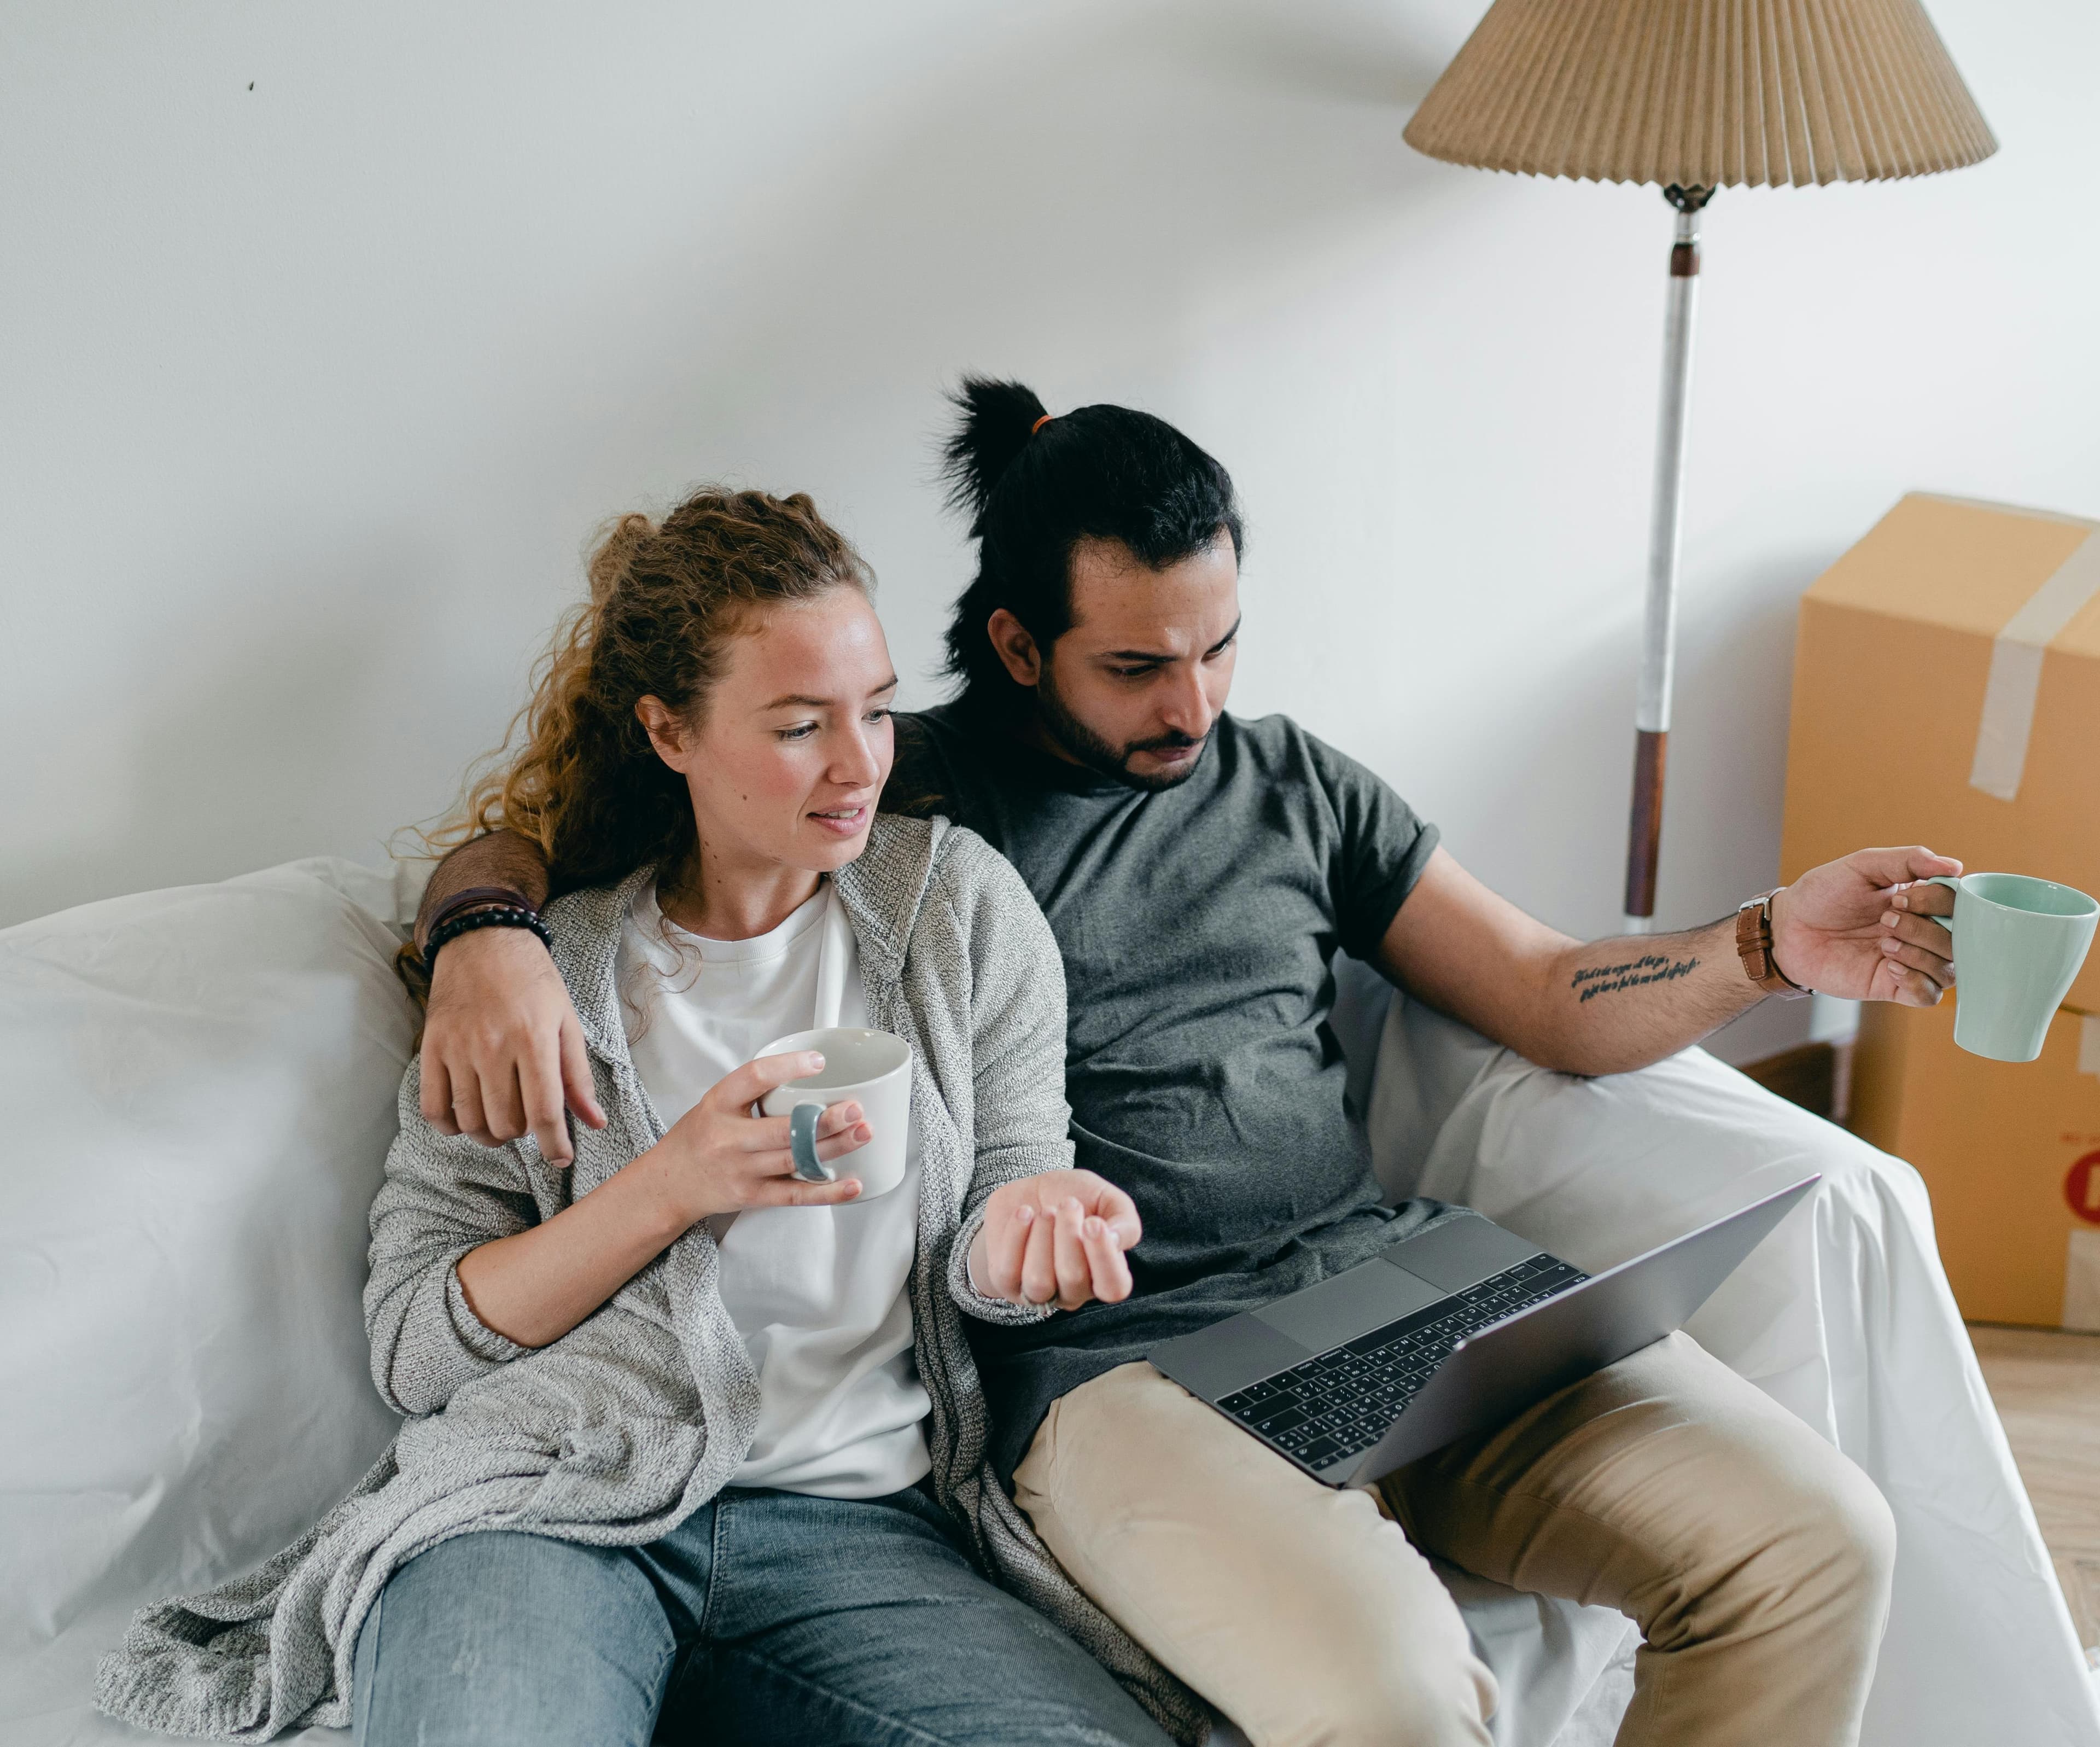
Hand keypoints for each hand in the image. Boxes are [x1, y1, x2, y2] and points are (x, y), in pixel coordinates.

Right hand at [421, 924, 606, 1163]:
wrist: (484, 942)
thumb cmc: (533, 982)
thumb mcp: (567, 1022)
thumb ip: (578, 1076)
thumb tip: (595, 1122)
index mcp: (534, 1039)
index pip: (545, 1111)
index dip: (555, 1145)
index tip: (561, 1157)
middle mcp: (494, 1047)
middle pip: (507, 1123)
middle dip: (523, 1134)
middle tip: (528, 1119)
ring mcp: (458, 1049)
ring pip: (471, 1122)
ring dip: (490, 1134)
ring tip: (501, 1120)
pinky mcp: (431, 1048)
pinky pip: (434, 1108)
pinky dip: (450, 1126)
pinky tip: (466, 1117)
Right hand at [643, 1051, 872, 1224]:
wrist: (668, 1184)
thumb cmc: (698, 1138)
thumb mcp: (715, 1104)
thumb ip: (754, 1091)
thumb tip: (809, 1074)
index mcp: (719, 1104)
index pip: (754, 1077)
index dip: (788, 1067)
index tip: (819, 1061)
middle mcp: (728, 1138)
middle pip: (783, 1128)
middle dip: (824, 1119)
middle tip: (855, 1108)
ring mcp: (741, 1170)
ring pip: (795, 1159)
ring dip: (834, 1147)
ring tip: (863, 1133)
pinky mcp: (752, 1196)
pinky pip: (795, 1195)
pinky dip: (827, 1191)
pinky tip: (852, 1184)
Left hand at [969, 1170, 1141, 1310]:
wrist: (1034, 1189)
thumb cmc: (1078, 1196)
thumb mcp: (1107, 1199)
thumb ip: (1124, 1221)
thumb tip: (1116, 1241)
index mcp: (1105, 1276)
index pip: (1114, 1288)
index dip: (1104, 1257)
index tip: (1093, 1222)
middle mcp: (1074, 1292)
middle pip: (1073, 1279)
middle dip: (1068, 1233)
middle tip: (1069, 1203)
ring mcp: (1039, 1293)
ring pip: (1039, 1281)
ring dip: (1042, 1237)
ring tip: (1046, 1211)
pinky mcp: (1008, 1284)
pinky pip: (1008, 1272)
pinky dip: (1016, 1237)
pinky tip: (1024, 1213)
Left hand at [1769, 847, 1961, 1006]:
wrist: (1788, 929)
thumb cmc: (1824, 894)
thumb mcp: (1863, 866)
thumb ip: (1908, 860)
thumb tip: (1956, 866)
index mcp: (1921, 901)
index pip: (1959, 903)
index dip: (1937, 902)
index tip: (1899, 898)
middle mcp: (1922, 931)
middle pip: (1959, 939)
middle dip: (1925, 929)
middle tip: (1886, 919)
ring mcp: (1910, 960)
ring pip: (1949, 969)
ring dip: (1921, 955)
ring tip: (1884, 943)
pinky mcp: (1892, 986)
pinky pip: (1929, 996)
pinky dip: (1918, 982)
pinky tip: (1891, 967)